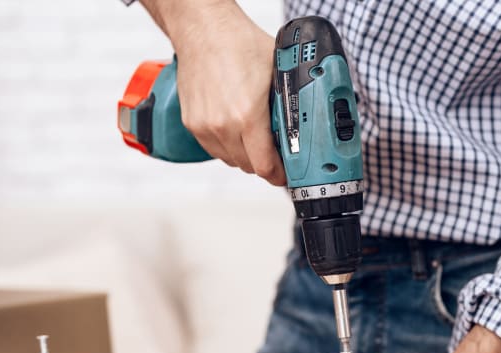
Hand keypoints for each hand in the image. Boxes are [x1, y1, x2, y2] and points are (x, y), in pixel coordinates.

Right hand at [141, 0, 285, 184]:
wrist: (204, 30)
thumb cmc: (240, 45)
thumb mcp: (279, 74)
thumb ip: (291, 103)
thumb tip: (308, 123)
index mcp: (247, 116)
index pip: (265, 166)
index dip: (279, 174)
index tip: (287, 172)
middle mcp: (223, 125)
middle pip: (249, 166)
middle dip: (265, 162)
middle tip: (276, 152)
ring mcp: (204, 126)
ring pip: (231, 160)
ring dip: (245, 155)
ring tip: (255, 138)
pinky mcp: (192, 123)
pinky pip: (214, 149)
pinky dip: (227, 146)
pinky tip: (236, 129)